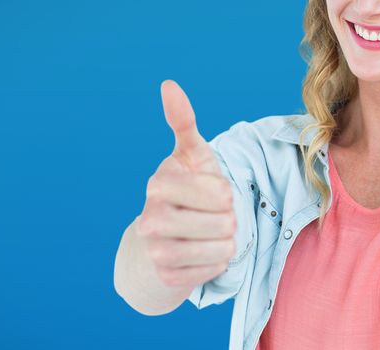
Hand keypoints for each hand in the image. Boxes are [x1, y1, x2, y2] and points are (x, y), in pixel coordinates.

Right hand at [135, 80, 237, 286]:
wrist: (159, 243)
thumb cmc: (185, 192)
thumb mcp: (190, 156)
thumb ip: (183, 122)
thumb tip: (168, 85)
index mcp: (159, 184)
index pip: (219, 192)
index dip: (225, 194)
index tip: (212, 194)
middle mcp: (151, 218)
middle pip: (223, 222)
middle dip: (228, 220)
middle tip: (214, 217)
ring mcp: (156, 250)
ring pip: (221, 248)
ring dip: (226, 242)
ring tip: (212, 235)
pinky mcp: (167, 277)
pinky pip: (214, 270)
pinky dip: (217, 263)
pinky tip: (203, 254)